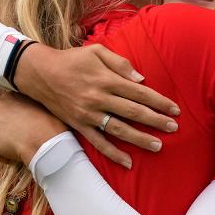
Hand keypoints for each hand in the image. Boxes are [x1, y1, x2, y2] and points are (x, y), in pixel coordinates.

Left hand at [0, 94, 67, 166]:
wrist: (43, 141)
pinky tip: (15, 156)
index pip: (7, 108)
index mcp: (10, 95)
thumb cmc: (50, 125)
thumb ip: (33, 104)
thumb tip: (35, 111)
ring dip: (3, 141)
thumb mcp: (45, 106)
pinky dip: (2, 155)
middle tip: (20, 138)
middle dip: (6, 128)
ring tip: (18, 148)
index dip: (15, 120)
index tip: (24, 128)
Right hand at [14, 44, 180, 167]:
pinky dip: (113, 153)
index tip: (175, 109)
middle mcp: (99, 98)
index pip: (139, 92)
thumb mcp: (96, 51)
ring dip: (140, 139)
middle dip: (156, 121)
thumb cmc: (71, 60)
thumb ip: (120, 63)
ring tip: (158, 146)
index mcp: (106, 79)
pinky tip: (128, 162)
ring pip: (119, 130)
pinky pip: (98, 143)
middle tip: (174, 128)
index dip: (159, 102)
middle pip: (134, 112)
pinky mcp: (79, 126)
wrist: (39, 73)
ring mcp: (88, 114)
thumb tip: (141, 79)